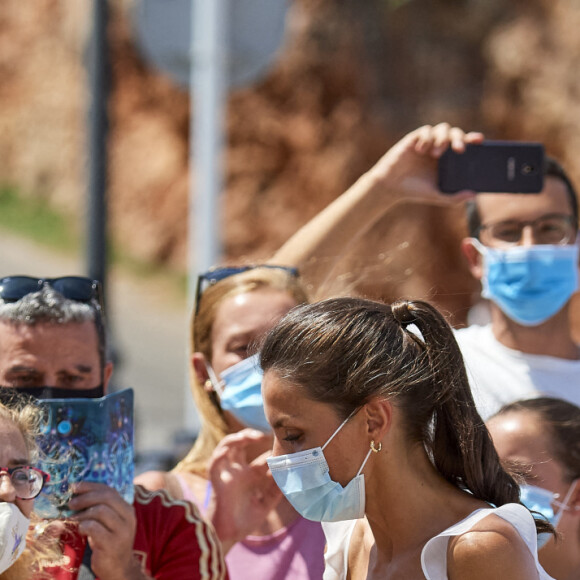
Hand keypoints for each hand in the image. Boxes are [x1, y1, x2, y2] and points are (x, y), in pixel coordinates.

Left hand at [69, 482, 144, 579]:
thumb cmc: (110, 542)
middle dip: (86, 497)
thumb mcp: (110, 523)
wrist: (119, 568)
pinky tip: (80, 530)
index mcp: (127, 509)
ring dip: (83, 513)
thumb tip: (78, 495)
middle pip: (107, 497)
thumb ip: (102, 509)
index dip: (91, 486)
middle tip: (71, 503)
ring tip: (72, 518)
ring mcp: (122, 531)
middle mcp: (128, 517)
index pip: (110, 490)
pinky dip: (84, 526)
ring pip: (101, 511)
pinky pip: (95, 528)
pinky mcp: (112, 544)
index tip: (75, 487)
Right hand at [207, 429, 282, 552]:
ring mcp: (227, 475)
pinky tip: (226, 451)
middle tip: (262, 435)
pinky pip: (214, 465)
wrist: (229, 537)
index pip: (262, 459)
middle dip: (249, 436)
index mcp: (250, 476)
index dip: (271, 453)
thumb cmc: (244, 522)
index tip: (283, 451)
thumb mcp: (265, 505)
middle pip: (240, 445)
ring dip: (235, 439)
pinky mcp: (217, 482)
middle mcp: (238, 471)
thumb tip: (287, 478)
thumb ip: (275, 493)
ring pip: (225, 448)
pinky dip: (218, 456)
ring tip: (247, 436)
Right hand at [368, 122, 483, 202]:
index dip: (472, 139)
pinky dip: (427, 138)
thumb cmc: (414, 191)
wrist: (391, 187)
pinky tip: (422, 150)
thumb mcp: (437, 196)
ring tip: (436, 154)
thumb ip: (455, 197)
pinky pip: (425, 130)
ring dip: (443, 138)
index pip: (464, 143)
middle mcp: (439, 147)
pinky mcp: (414, 139)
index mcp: (448, 158)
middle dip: (459, 138)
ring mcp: (427, 142)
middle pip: (455, 133)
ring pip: (442, 128)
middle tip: (459, 150)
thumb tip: (475, 195)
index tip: (479, 140)